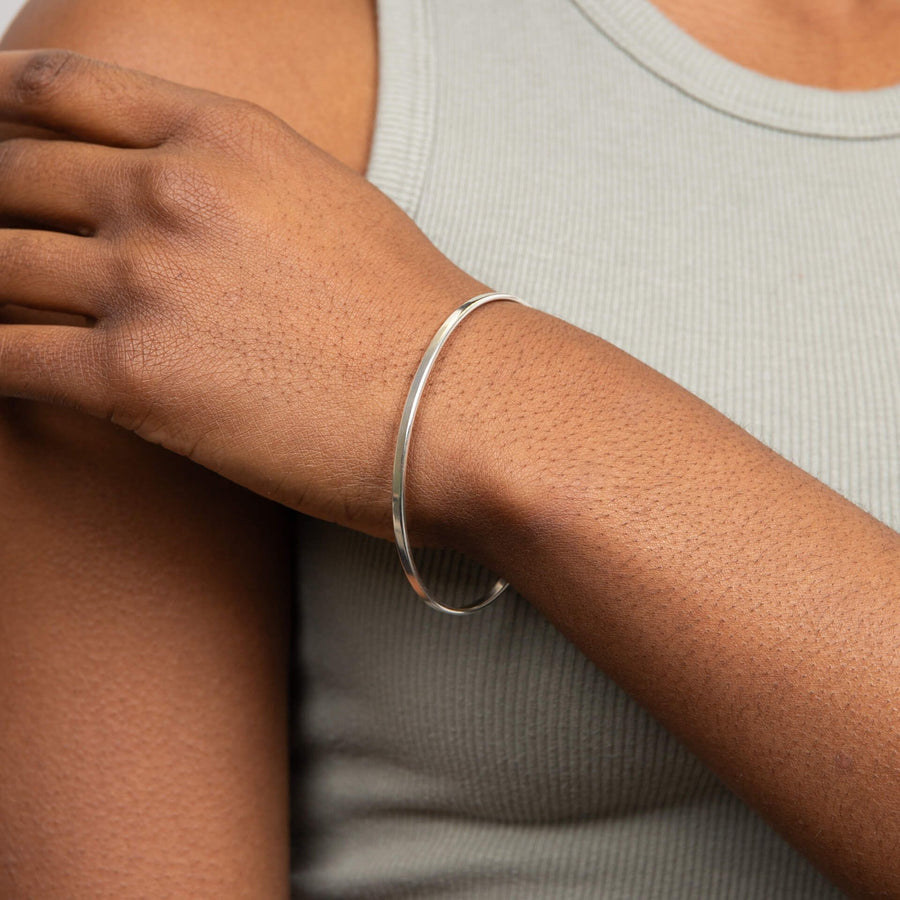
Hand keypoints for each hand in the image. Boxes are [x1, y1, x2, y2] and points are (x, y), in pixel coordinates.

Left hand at [0, 50, 489, 540]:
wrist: (455, 402)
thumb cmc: (411, 316)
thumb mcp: (327, 200)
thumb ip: (239, 182)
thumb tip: (184, 198)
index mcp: (220, 138)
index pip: (61, 92)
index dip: (0, 115)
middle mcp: (168, 194)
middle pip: (10, 178)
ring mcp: (145, 282)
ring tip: (0, 313)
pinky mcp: (133, 379)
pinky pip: (6, 358)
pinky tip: (1, 375)